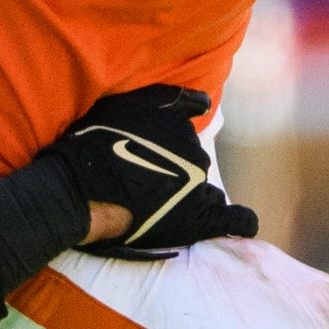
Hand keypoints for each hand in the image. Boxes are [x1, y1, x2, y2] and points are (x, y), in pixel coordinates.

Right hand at [51, 84, 257, 254]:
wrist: (84, 190)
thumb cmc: (96, 146)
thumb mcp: (129, 104)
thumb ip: (170, 100)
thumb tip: (206, 102)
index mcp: (181, 128)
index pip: (185, 135)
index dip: (169, 146)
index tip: (152, 155)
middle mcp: (195, 155)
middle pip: (194, 164)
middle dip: (176, 173)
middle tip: (142, 185)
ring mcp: (199, 189)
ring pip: (207, 191)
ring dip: (192, 197)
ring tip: (161, 209)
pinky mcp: (199, 220)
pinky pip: (236, 220)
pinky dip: (243, 222)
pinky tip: (245, 228)